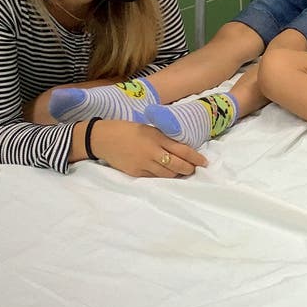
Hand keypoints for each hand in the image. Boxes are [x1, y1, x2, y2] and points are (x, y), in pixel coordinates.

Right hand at [93, 119, 207, 177]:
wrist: (102, 138)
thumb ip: (164, 138)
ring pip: (167, 174)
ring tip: (183, 173)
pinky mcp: (135, 172)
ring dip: (177, 175)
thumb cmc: (127, 130)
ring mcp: (143, 164)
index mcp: (157, 138)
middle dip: (189, 169)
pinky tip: (167, 175)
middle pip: (177, 165)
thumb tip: (181, 148)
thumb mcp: (149, 129)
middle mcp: (152, 152)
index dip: (195, 158)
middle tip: (194, 169)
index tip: (204, 162)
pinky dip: (163, 177)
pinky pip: (154, 178)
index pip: (183, 150)